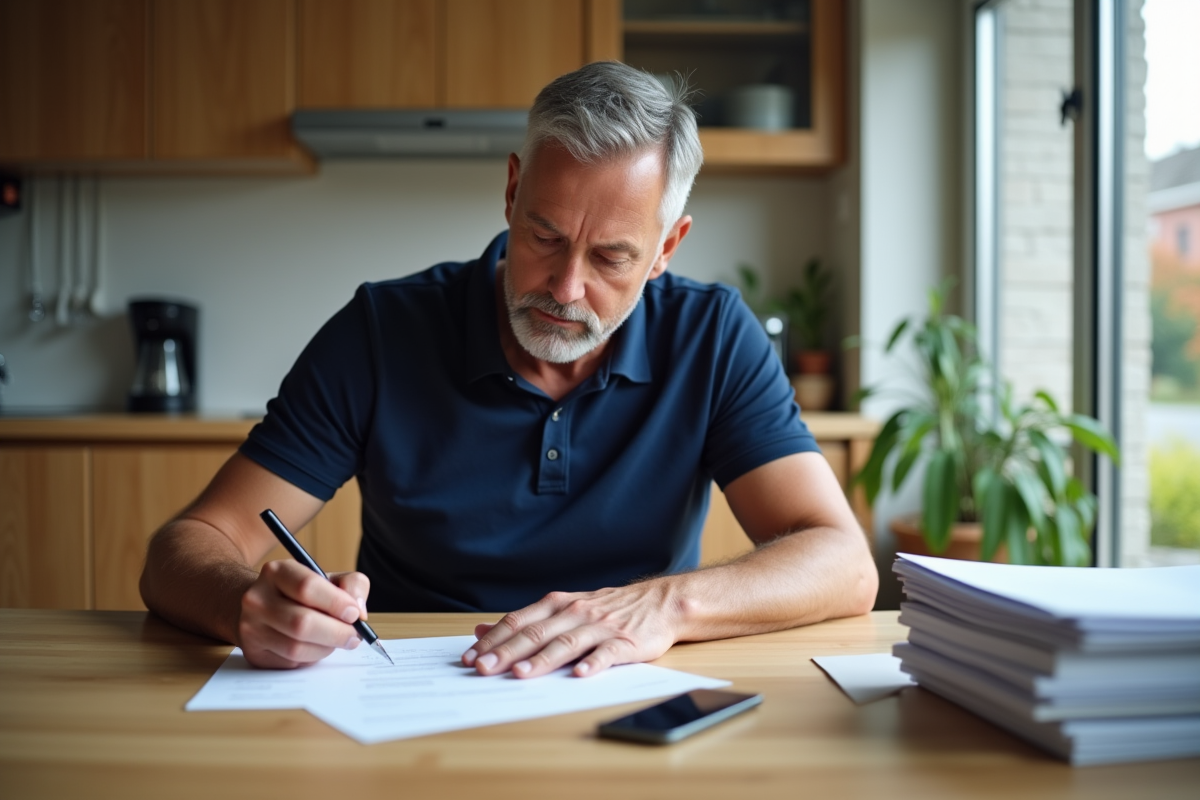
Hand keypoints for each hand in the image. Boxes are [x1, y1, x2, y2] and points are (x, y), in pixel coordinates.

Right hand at [236, 560, 370, 668]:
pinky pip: (290, 662)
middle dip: (336, 632)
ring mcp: (250, 628)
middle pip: (302, 622)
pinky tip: (315, 647)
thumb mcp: (329, 579)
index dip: (336, 603)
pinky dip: (311, 658)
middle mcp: (257, 599)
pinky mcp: (254, 653)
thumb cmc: (303, 594)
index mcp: (276, 572)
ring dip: (325, 648)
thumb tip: (359, 612)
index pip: (307, 587)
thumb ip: (353, 585)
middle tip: (354, 636)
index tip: (354, 614)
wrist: (264, 608)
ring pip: (297, 647)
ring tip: (335, 640)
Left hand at [461, 580, 681, 678]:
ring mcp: (600, 627)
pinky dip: (593, 663)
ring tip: (521, 673)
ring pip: (566, 643)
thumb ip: (525, 621)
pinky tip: (580, 674)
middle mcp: (575, 613)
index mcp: (557, 606)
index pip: (518, 622)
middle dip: (506, 652)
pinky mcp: (625, 641)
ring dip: (542, 659)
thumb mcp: (563, 609)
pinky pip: (607, 653)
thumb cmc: (607, 609)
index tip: (469, 657)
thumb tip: (482, 630)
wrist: (659, 603)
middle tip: (483, 669)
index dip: (493, 640)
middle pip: (535, 634)